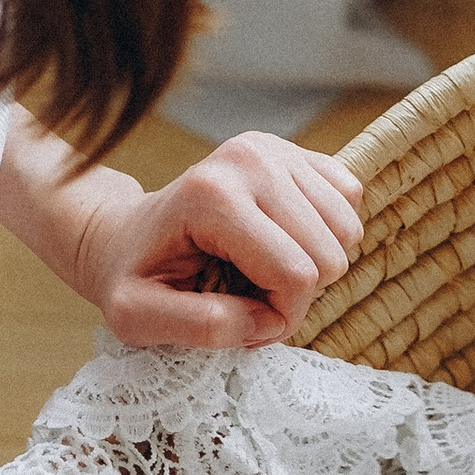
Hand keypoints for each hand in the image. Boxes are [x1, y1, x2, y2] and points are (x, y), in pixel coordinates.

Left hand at [73, 133, 364, 347]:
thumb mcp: (137, 316)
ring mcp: (274, 147)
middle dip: (295, 294)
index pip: (295, 275)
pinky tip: (282, 239)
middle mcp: (249, 159)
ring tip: (261, 267)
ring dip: (312, 265)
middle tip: (247, 294)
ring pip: (347, 230)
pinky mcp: (293, 149)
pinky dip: (325, 233)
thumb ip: (197, 327)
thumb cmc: (132, 276)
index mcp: (212, 197)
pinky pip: (349, 199)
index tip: (237, 318)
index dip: (277, 317)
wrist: (126, 232)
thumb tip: (260, 320)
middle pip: (327, 257)